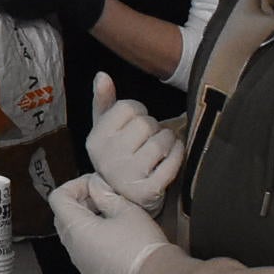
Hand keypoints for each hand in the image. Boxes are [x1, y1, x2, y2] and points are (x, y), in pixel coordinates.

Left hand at [48, 174, 172, 273]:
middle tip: (103, 197)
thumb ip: (106, 195)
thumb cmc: (140, 243)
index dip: (74, 185)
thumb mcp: (126, 210)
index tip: (95, 184)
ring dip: (87, 221)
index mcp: (76, 229)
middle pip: (63, 217)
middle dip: (80, 202)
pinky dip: (94, 240)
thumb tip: (96, 186)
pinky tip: (117, 237)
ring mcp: (81, 265)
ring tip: (112, 215)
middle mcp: (73, 249)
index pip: (58, 199)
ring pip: (74, 236)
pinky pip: (85, 253)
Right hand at [83, 72, 184, 210]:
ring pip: (163, 140)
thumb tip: (102, 75)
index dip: (138, 113)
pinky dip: (178, 154)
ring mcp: (128, 176)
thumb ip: (104, 102)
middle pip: (146, 123)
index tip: (135, 126)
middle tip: (148, 140)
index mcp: (95, 140)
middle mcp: (108, 159)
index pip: (128, 107)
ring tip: (160, 149)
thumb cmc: (118, 156)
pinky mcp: (149, 191)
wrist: (126, 198)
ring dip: (168, 140)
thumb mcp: (106, 130)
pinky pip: (174, 161)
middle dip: (154, 127)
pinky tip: (172, 155)